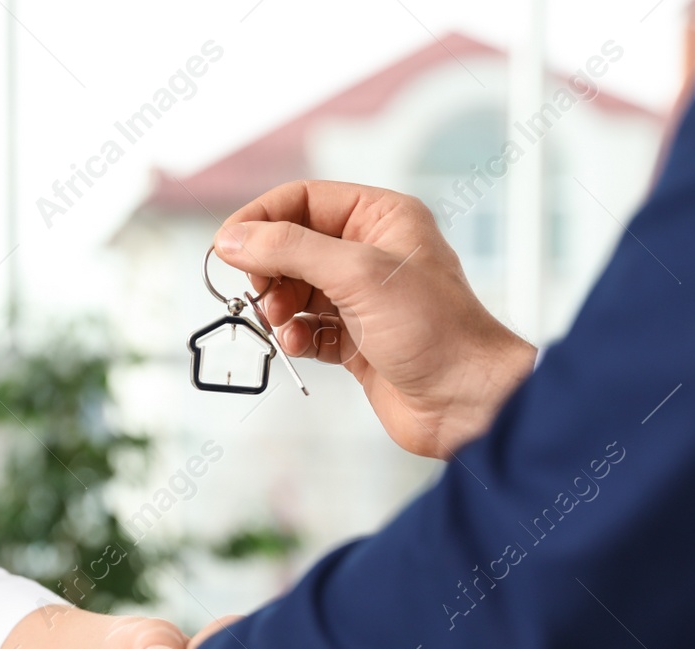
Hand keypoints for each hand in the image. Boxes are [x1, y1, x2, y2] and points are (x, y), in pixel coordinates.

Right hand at [214, 180, 535, 458]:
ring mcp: (362, 299)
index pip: (303, 200)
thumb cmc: (438, 332)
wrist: (465, 402)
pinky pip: (306, 328)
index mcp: (382, 218)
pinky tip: (298, 345)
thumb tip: (234, 239)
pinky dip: (294, 336)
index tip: (229, 245)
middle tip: (261, 293)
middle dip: (270, 270)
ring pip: (295, 290)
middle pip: (293, 245)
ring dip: (278, 307)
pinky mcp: (355, 340)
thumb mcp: (358, 275)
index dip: (261, 219)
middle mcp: (371, 254)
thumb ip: (290, 251)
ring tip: (281, 322)